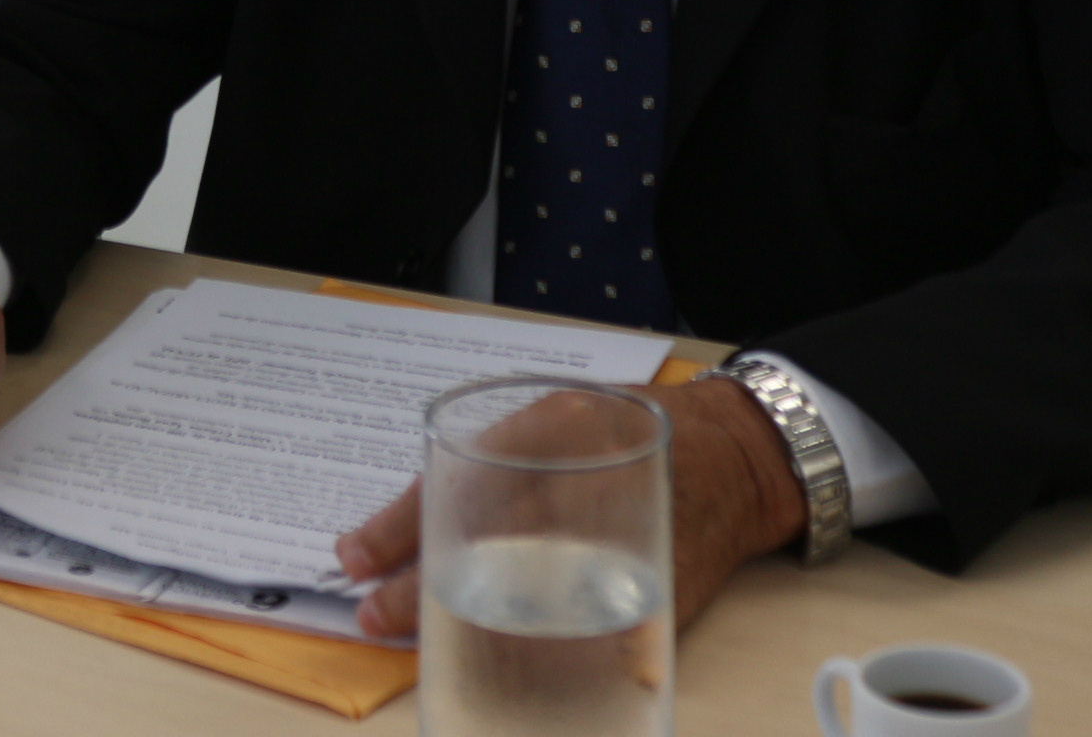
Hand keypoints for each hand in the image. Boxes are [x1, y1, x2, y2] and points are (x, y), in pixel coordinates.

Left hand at [333, 374, 806, 637]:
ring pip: (528, 596)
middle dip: (420, 587)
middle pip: (484, 543)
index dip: (396, 526)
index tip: (352, 558)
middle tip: (373, 613)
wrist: (739, 458)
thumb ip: (490, 461)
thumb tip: (401, 529)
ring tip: (424, 643)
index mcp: (552, 427)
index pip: (456, 478)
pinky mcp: (655, 590)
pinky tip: (502, 668)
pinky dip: (541, 657)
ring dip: (470, 627)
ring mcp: (622, 538)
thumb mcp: (553, 422)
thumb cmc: (625, 435)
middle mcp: (583, 478)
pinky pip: (588, 637)